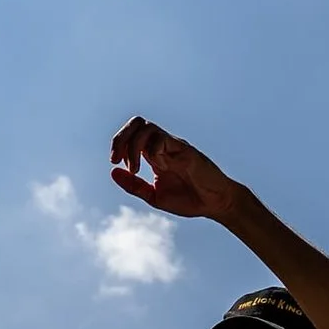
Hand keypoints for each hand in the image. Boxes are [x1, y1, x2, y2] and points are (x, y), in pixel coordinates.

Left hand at [109, 119, 240, 222]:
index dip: (118, 143)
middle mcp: (163, 145)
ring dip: (133, 145)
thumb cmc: (189, 199)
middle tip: (116, 159)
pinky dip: (151, 149)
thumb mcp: (154, 196)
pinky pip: (163, 138)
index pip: (131, 135)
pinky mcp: (185, 149)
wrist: (216, 204)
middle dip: (120, 138)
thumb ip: (133, 185)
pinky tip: (153, 166)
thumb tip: (112, 172)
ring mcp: (174, 145)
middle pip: (137, 123)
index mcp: (154, 154)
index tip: (114, 163)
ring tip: (135, 168)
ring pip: (147, 127)